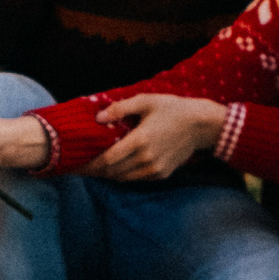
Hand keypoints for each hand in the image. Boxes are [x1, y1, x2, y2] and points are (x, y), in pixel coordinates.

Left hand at [83, 94, 227, 180]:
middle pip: (113, 172)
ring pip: (123, 178)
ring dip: (108, 174)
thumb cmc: (173, 109)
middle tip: (81, 166)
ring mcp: (155, 169)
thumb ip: (120, 109)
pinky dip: (124, 174)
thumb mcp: (146, 101)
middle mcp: (146, 159)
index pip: (108, 160)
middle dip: (95, 171)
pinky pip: (136, 178)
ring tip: (95, 167)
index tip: (77, 164)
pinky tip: (116, 166)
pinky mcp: (161, 174)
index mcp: (140, 140)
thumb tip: (98, 118)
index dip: (91, 164)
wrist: (201, 125)